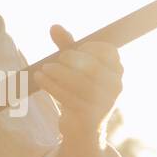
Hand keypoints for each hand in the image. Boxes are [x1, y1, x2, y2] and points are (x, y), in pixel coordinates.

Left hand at [32, 25, 122, 142]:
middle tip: (53, 60)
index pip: (108, 51)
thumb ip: (67, 46)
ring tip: (44, 69)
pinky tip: (40, 79)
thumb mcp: (74, 67)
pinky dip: (52, 86)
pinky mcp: (91, 117)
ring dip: (58, 73)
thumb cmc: (79, 91)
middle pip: (92, 67)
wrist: (82, 129)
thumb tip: (54, 26)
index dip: (88, 48)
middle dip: (69, 60)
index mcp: (116, 71)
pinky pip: (69, 98)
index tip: (70, 50)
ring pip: (80, 83)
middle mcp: (116, 86)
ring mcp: (105, 103)